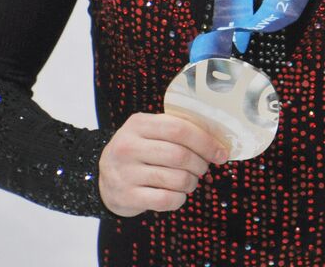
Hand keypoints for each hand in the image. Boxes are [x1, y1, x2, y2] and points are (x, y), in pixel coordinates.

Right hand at [98, 112, 227, 216]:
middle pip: (180, 156)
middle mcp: (127, 147)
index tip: (221, 153)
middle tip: (204, 168)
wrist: (103, 178)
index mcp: (138, 124)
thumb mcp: (150, 131)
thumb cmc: (139, 151)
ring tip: (190, 181)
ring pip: (176, 179)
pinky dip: (179, 199)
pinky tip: (177, 194)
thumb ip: (178, 129)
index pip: (180, 129)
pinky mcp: (125, 197)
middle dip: (201, 164)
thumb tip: (219, 140)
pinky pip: (166, 199)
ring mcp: (124, 173)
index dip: (206, 142)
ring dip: (192, 182)